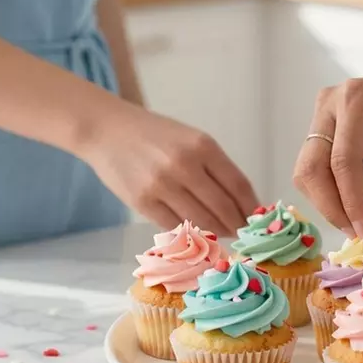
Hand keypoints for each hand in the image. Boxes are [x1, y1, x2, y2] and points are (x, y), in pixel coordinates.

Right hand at [80, 107, 258, 235]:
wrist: (107, 130)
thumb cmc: (154, 135)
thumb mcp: (191, 139)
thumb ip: (215, 167)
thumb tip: (241, 203)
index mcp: (203, 146)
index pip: (238, 185)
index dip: (251, 206)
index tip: (256, 217)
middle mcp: (185, 165)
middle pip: (223, 207)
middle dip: (237, 223)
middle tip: (241, 231)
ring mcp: (162, 186)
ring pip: (201, 220)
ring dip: (216, 231)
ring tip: (222, 232)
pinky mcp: (143, 202)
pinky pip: (175, 225)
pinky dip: (190, 230)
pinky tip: (196, 230)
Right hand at [293, 63, 362, 237]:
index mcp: (356, 100)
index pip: (342, 161)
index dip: (351, 202)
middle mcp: (329, 104)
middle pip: (312, 167)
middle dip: (331, 206)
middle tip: (359, 234)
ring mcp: (321, 114)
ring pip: (307, 170)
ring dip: (327, 202)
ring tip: (357, 223)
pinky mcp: (322, 126)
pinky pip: (315, 166)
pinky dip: (329, 191)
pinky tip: (351, 207)